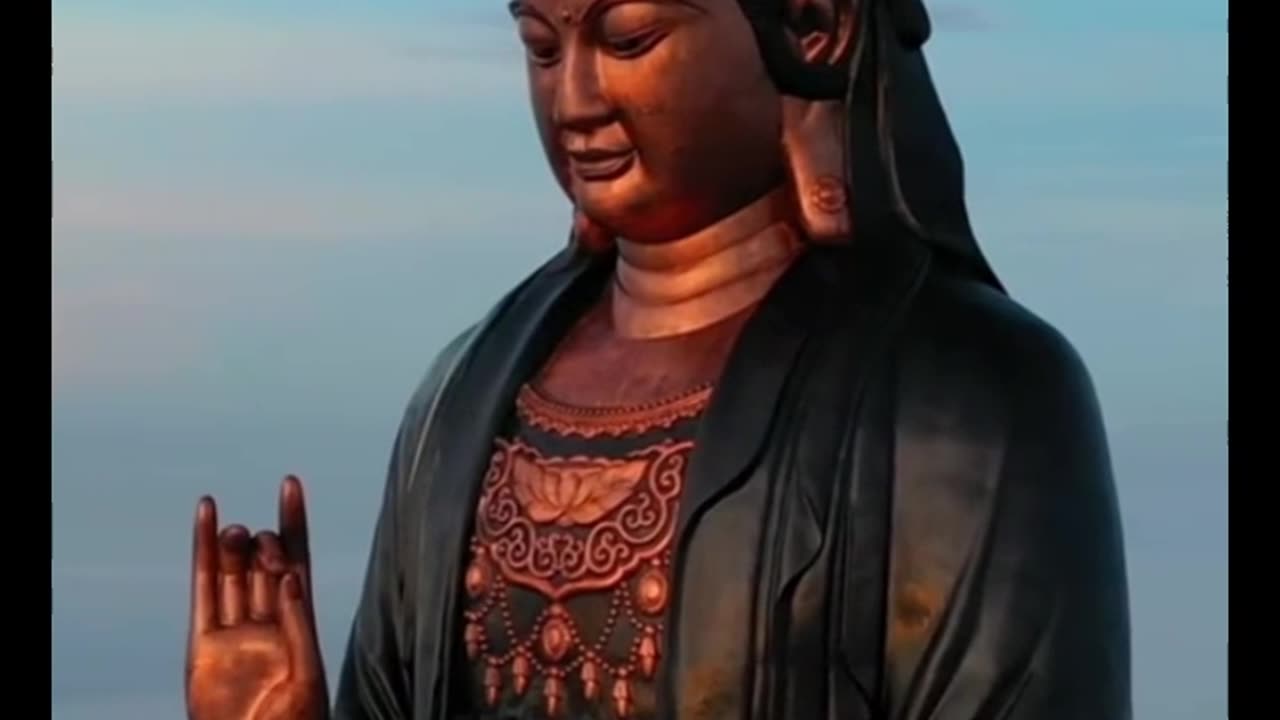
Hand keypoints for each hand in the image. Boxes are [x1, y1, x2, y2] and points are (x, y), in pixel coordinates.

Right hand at [185, 476, 328, 719]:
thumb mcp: (308, 673)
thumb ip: (299, 624)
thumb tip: (291, 576)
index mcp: (299, 623)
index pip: (298, 559)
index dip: (294, 522)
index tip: (290, 484)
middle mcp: (268, 620)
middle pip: (265, 563)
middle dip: (266, 542)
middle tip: (263, 545)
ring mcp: (236, 629)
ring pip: (234, 572)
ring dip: (234, 544)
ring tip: (235, 529)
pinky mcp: (205, 643)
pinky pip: (203, 592)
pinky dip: (203, 555)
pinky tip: (206, 522)